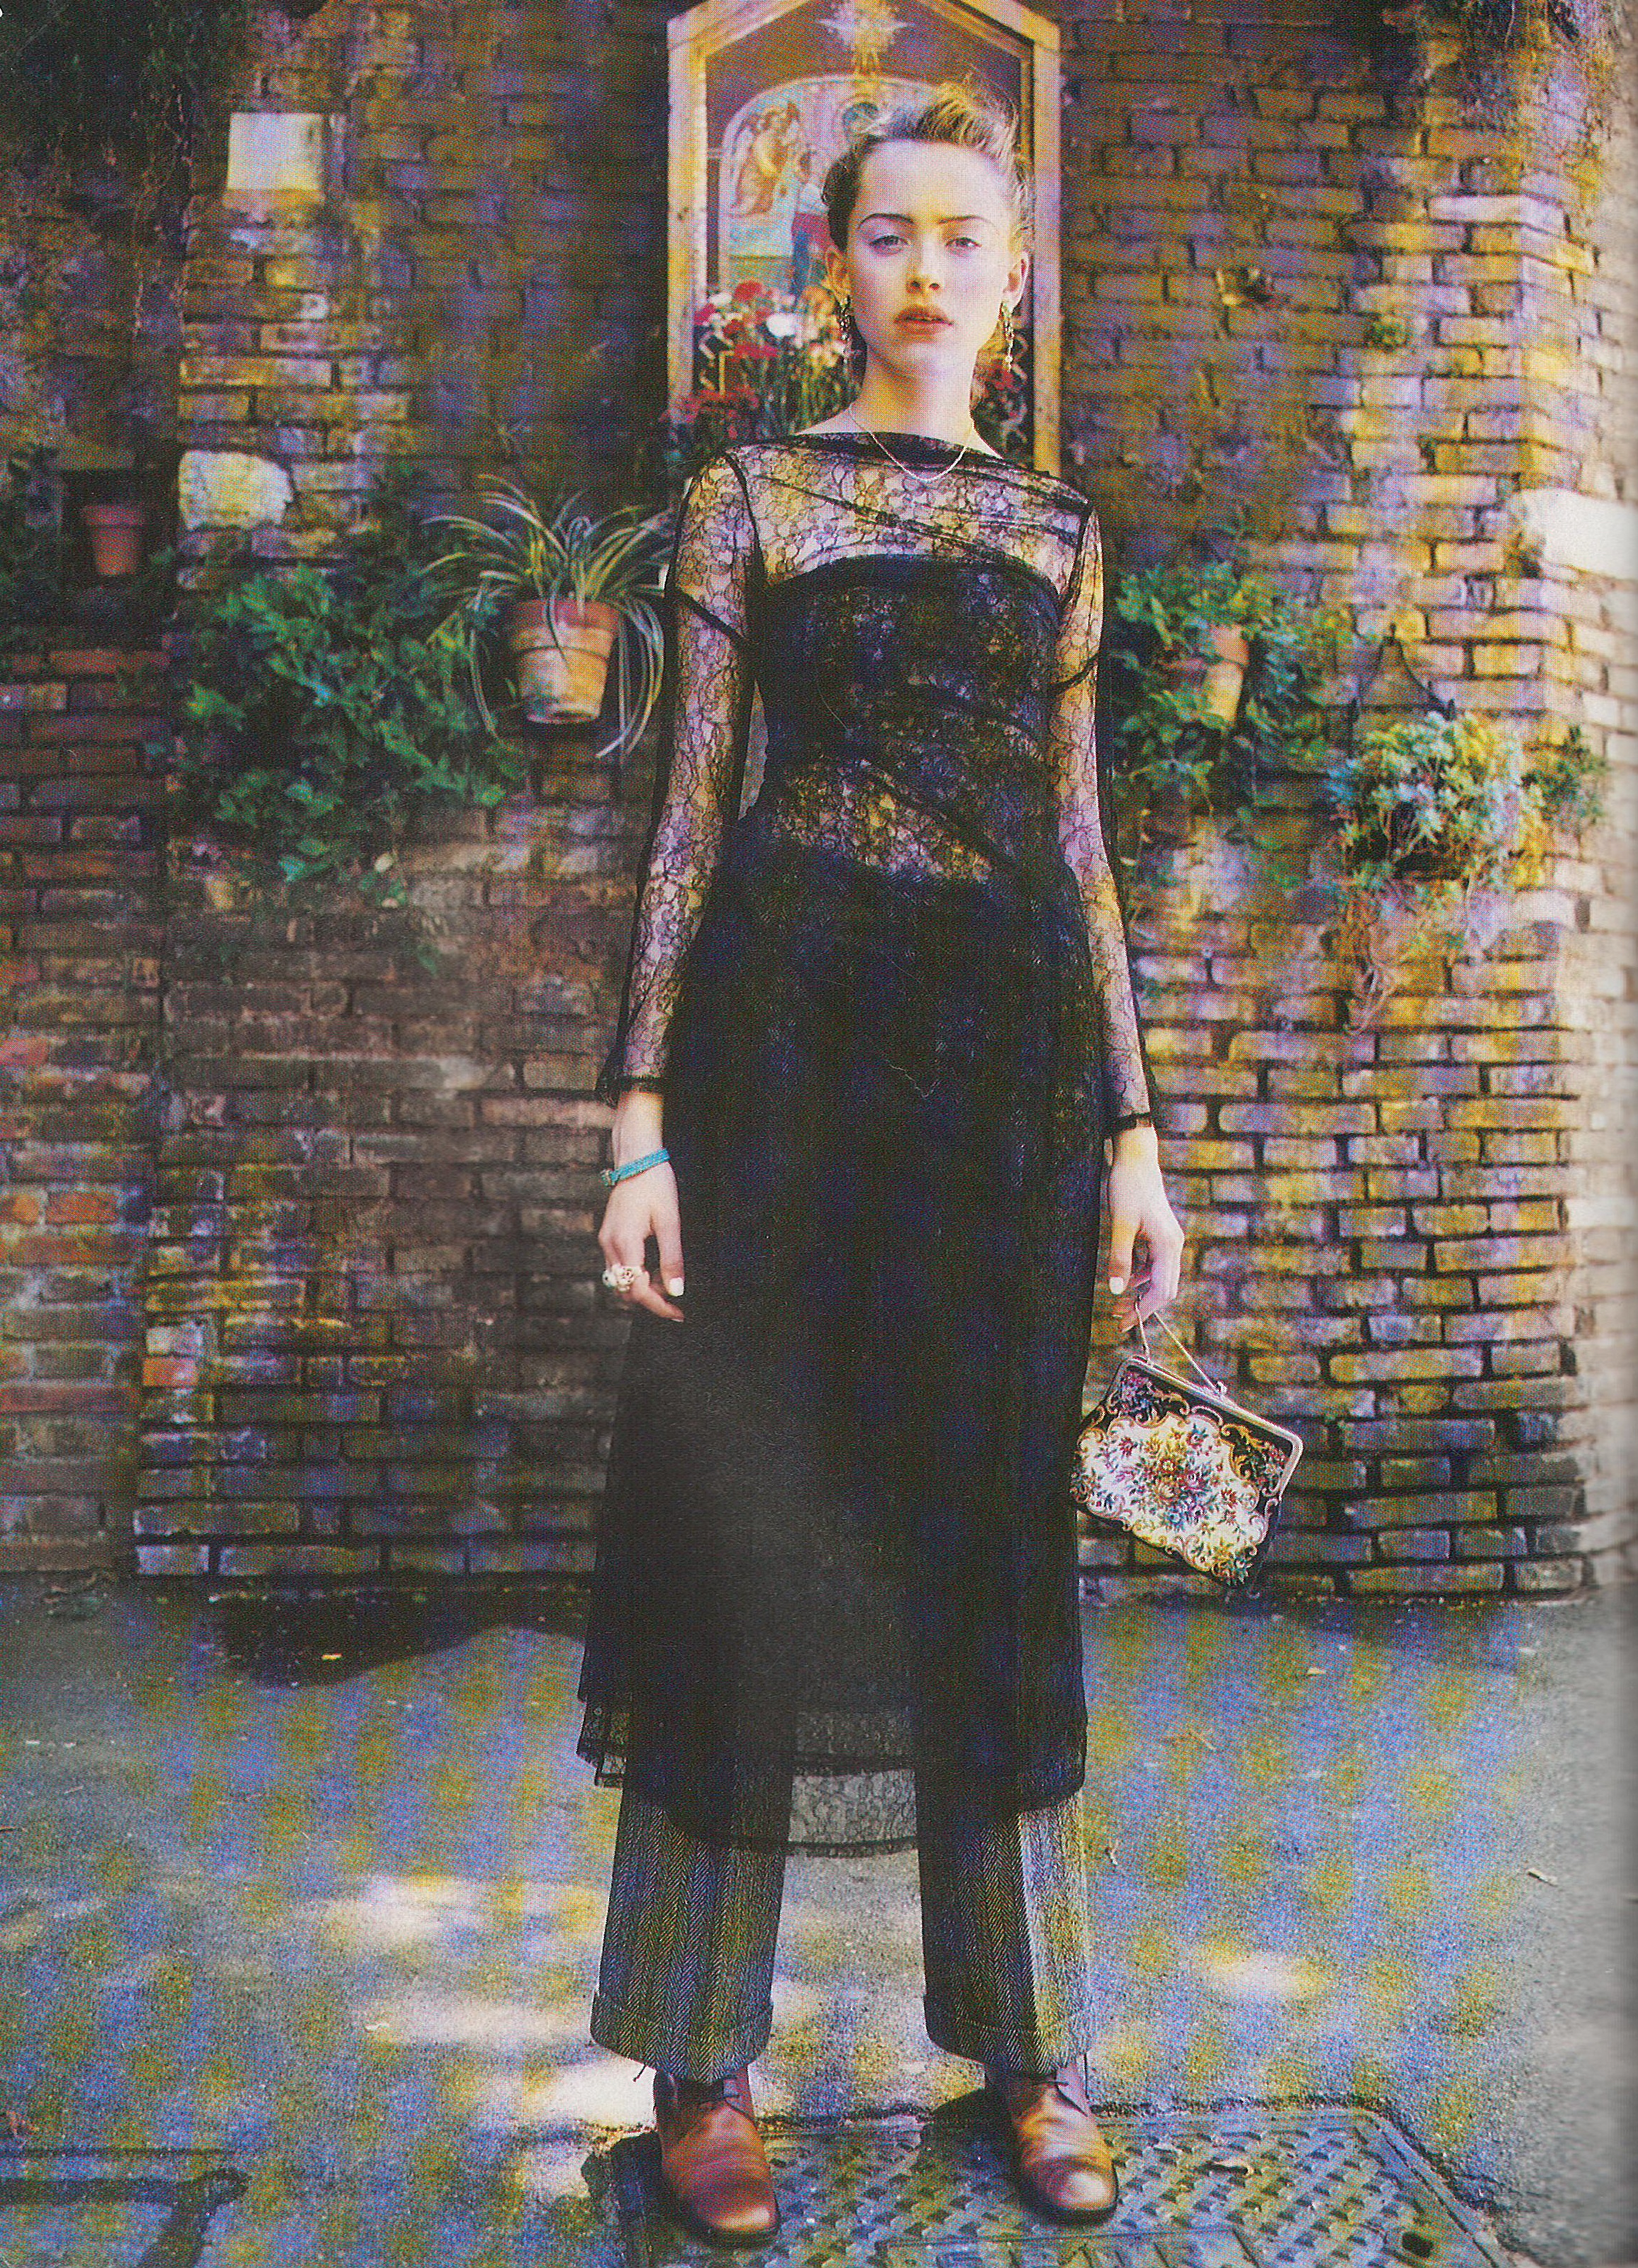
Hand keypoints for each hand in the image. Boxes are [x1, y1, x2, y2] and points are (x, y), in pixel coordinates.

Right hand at [599, 1092, 684, 1321]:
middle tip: (676, 1298)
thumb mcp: (670, 1222)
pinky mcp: (608, 1235)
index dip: (658, 1306)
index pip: (636, 1289)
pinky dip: (635, 1273)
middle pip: (625, 1289)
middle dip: (650, 1298)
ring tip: (667, 1279)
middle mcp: (609, 1244)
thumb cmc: (657, 1185)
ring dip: (642, 1286)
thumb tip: (676, 1291)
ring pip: (620, 1279)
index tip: (679, 1313)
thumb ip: (672, 1259)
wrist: (637, 1158)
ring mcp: (605, 1240)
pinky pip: (618, 1266)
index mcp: (625, 1242)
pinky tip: (654, 1266)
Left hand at [1105, 1127, 1184, 1333]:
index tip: (1125, 1324)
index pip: (1162, 1291)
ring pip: (1158, 1276)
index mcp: (1169, 1245)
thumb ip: (1120, 1258)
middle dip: (1142, 1305)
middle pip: (1163, 1288)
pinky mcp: (1159, 1234)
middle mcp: (1173, 1245)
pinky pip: (1152, 1263)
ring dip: (1139, 1291)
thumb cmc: (1128, 1187)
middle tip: (1117, 1317)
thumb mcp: (1120, 1224)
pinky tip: (1124, 1276)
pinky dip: (1139, 1274)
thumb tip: (1117, 1291)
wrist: (1135, 1158)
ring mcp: (1167, 1239)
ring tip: (1116, 1302)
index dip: (1144, 1310)